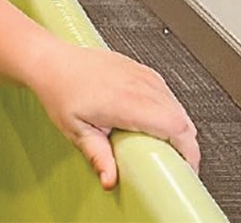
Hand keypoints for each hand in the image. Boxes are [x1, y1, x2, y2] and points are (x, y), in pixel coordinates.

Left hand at [27, 39, 199, 188]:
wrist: (51, 60)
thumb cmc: (60, 91)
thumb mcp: (76, 130)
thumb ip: (98, 157)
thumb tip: (110, 180)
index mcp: (127, 102)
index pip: (176, 127)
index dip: (188, 150)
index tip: (186, 166)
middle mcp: (138, 85)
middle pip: (182, 118)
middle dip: (185, 143)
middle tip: (174, 161)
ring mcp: (141, 74)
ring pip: (176, 103)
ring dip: (177, 125)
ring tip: (163, 144)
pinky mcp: (139, 68)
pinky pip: (166, 91)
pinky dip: (169, 109)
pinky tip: (155, 120)